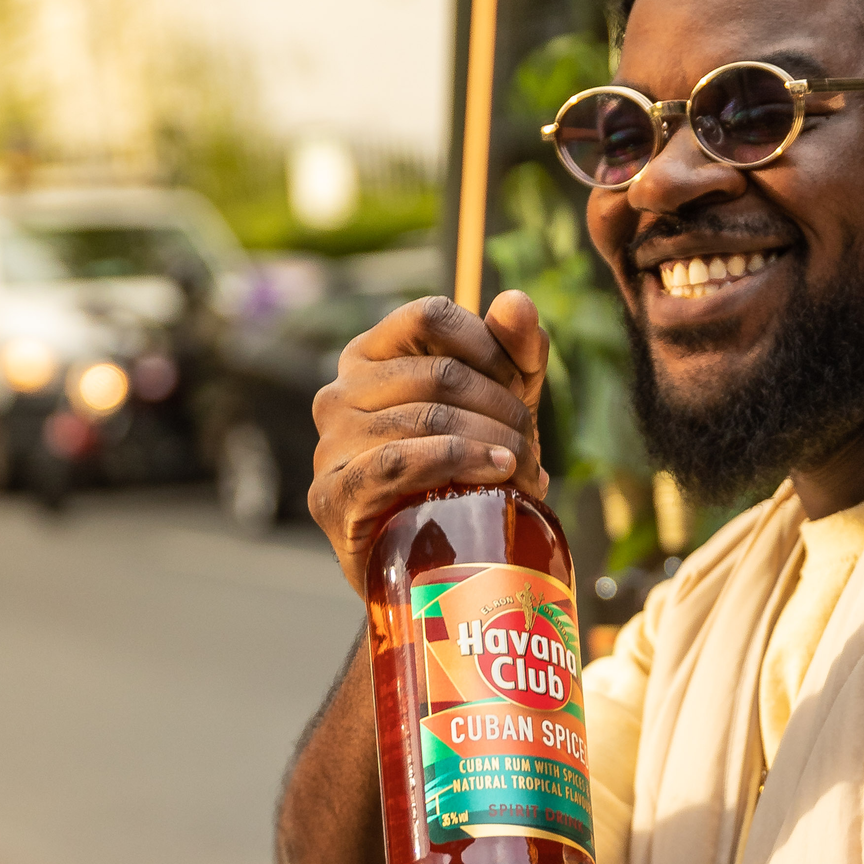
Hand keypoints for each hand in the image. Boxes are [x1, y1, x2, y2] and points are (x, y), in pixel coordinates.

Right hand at [307, 290, 551, 592]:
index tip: (521, 384)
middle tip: (532, 444)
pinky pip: (399, 461)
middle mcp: (339, 392)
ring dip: (491, 440)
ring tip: (521, 466)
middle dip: (501, 407)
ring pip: (426, 418)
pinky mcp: (333, 494)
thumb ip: (515, 350)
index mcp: (369, 356)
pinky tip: (496, 472)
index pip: (430, 315)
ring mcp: (331, 444)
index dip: (487, 344)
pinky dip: (457, 461)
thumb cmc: (464, 470)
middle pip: (438, 373)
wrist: (431, 562)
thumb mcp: (500, 405)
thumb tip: (516, 301)